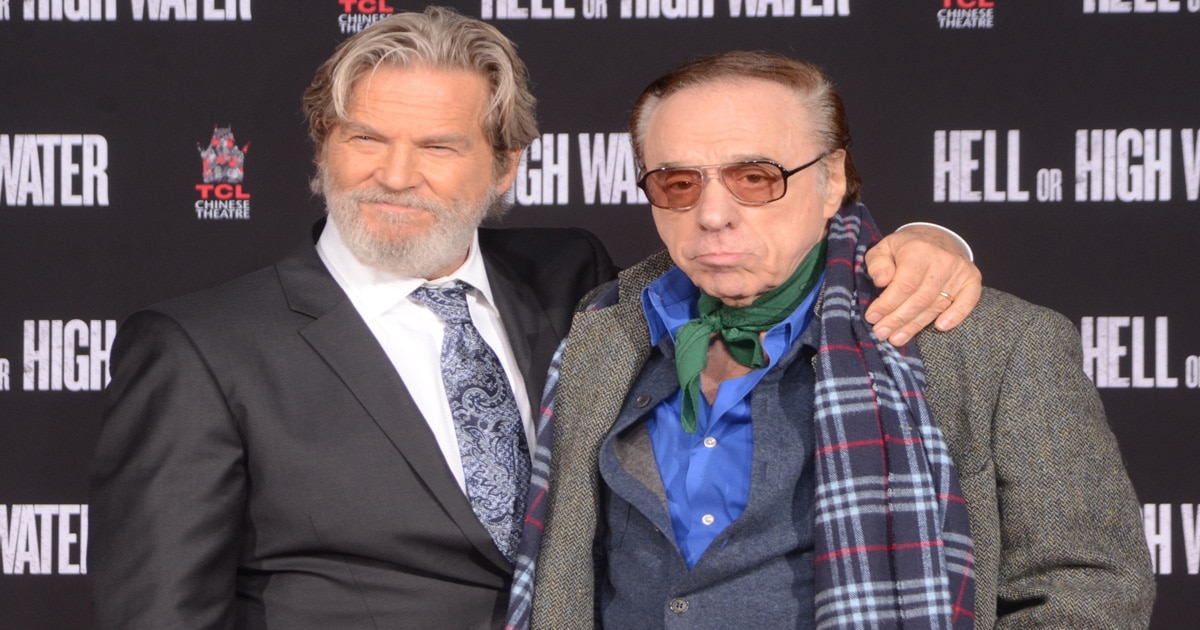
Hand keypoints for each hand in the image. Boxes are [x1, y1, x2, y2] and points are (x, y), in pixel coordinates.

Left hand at [863, 225, 981, 345]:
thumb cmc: (906, 247)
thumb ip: (878, 263)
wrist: (937, 237)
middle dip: (898, 319)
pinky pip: (967, 301)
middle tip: (881, 333)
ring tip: (896, 338)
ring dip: (916, 325)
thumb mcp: (884, 248)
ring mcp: (959, 270)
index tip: (872, 317)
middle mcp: (942, 260)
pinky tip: (940, 327)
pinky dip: (955, 316)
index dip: (887, 304)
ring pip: (937, 305)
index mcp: (918, 250)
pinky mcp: (972, 279)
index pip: (904, 284)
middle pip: (920, 299)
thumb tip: (882, 281)